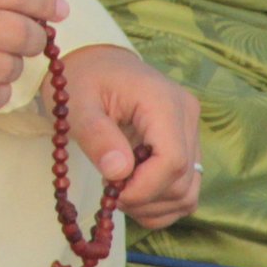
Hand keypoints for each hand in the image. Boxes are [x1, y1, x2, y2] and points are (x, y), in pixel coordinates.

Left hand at [59, 45, 200, 231]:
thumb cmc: (82, 78)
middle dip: (144, 198)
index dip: (144, 188)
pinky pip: (185, 188)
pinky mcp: (186, 145)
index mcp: (163, 101)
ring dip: (153, 205)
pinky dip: (160, 203)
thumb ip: (97, 136)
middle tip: (109, 194)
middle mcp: (186, 116)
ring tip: (119, 192)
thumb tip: (119, 173)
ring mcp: (190, 131)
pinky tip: (133, 193)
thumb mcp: (76, 103)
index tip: (113, 195)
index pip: (172, 161)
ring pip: (188, 191)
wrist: (94, 61)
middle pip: (182, 181)